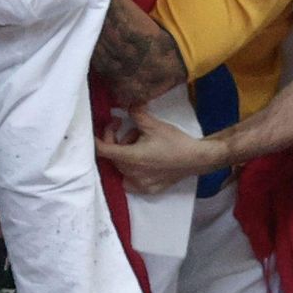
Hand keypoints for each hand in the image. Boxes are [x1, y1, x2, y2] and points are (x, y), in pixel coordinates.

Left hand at [94, 106, 223, 193]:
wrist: (196, 159)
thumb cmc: (175, 142)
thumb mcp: (154, 124)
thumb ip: (136, 113)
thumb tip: (125, 103)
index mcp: (131, 157)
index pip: (102, 150)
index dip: (96, 139)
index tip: (96, 131)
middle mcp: (131, 173)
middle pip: (113, 157)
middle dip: (117, 140)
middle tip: (130, 128)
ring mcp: (139, 184)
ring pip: (122, 167)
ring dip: (126, 154)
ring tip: (141, 143)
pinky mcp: (147, 189)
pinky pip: (130, 180)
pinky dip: (131, 169)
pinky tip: (143, 161)